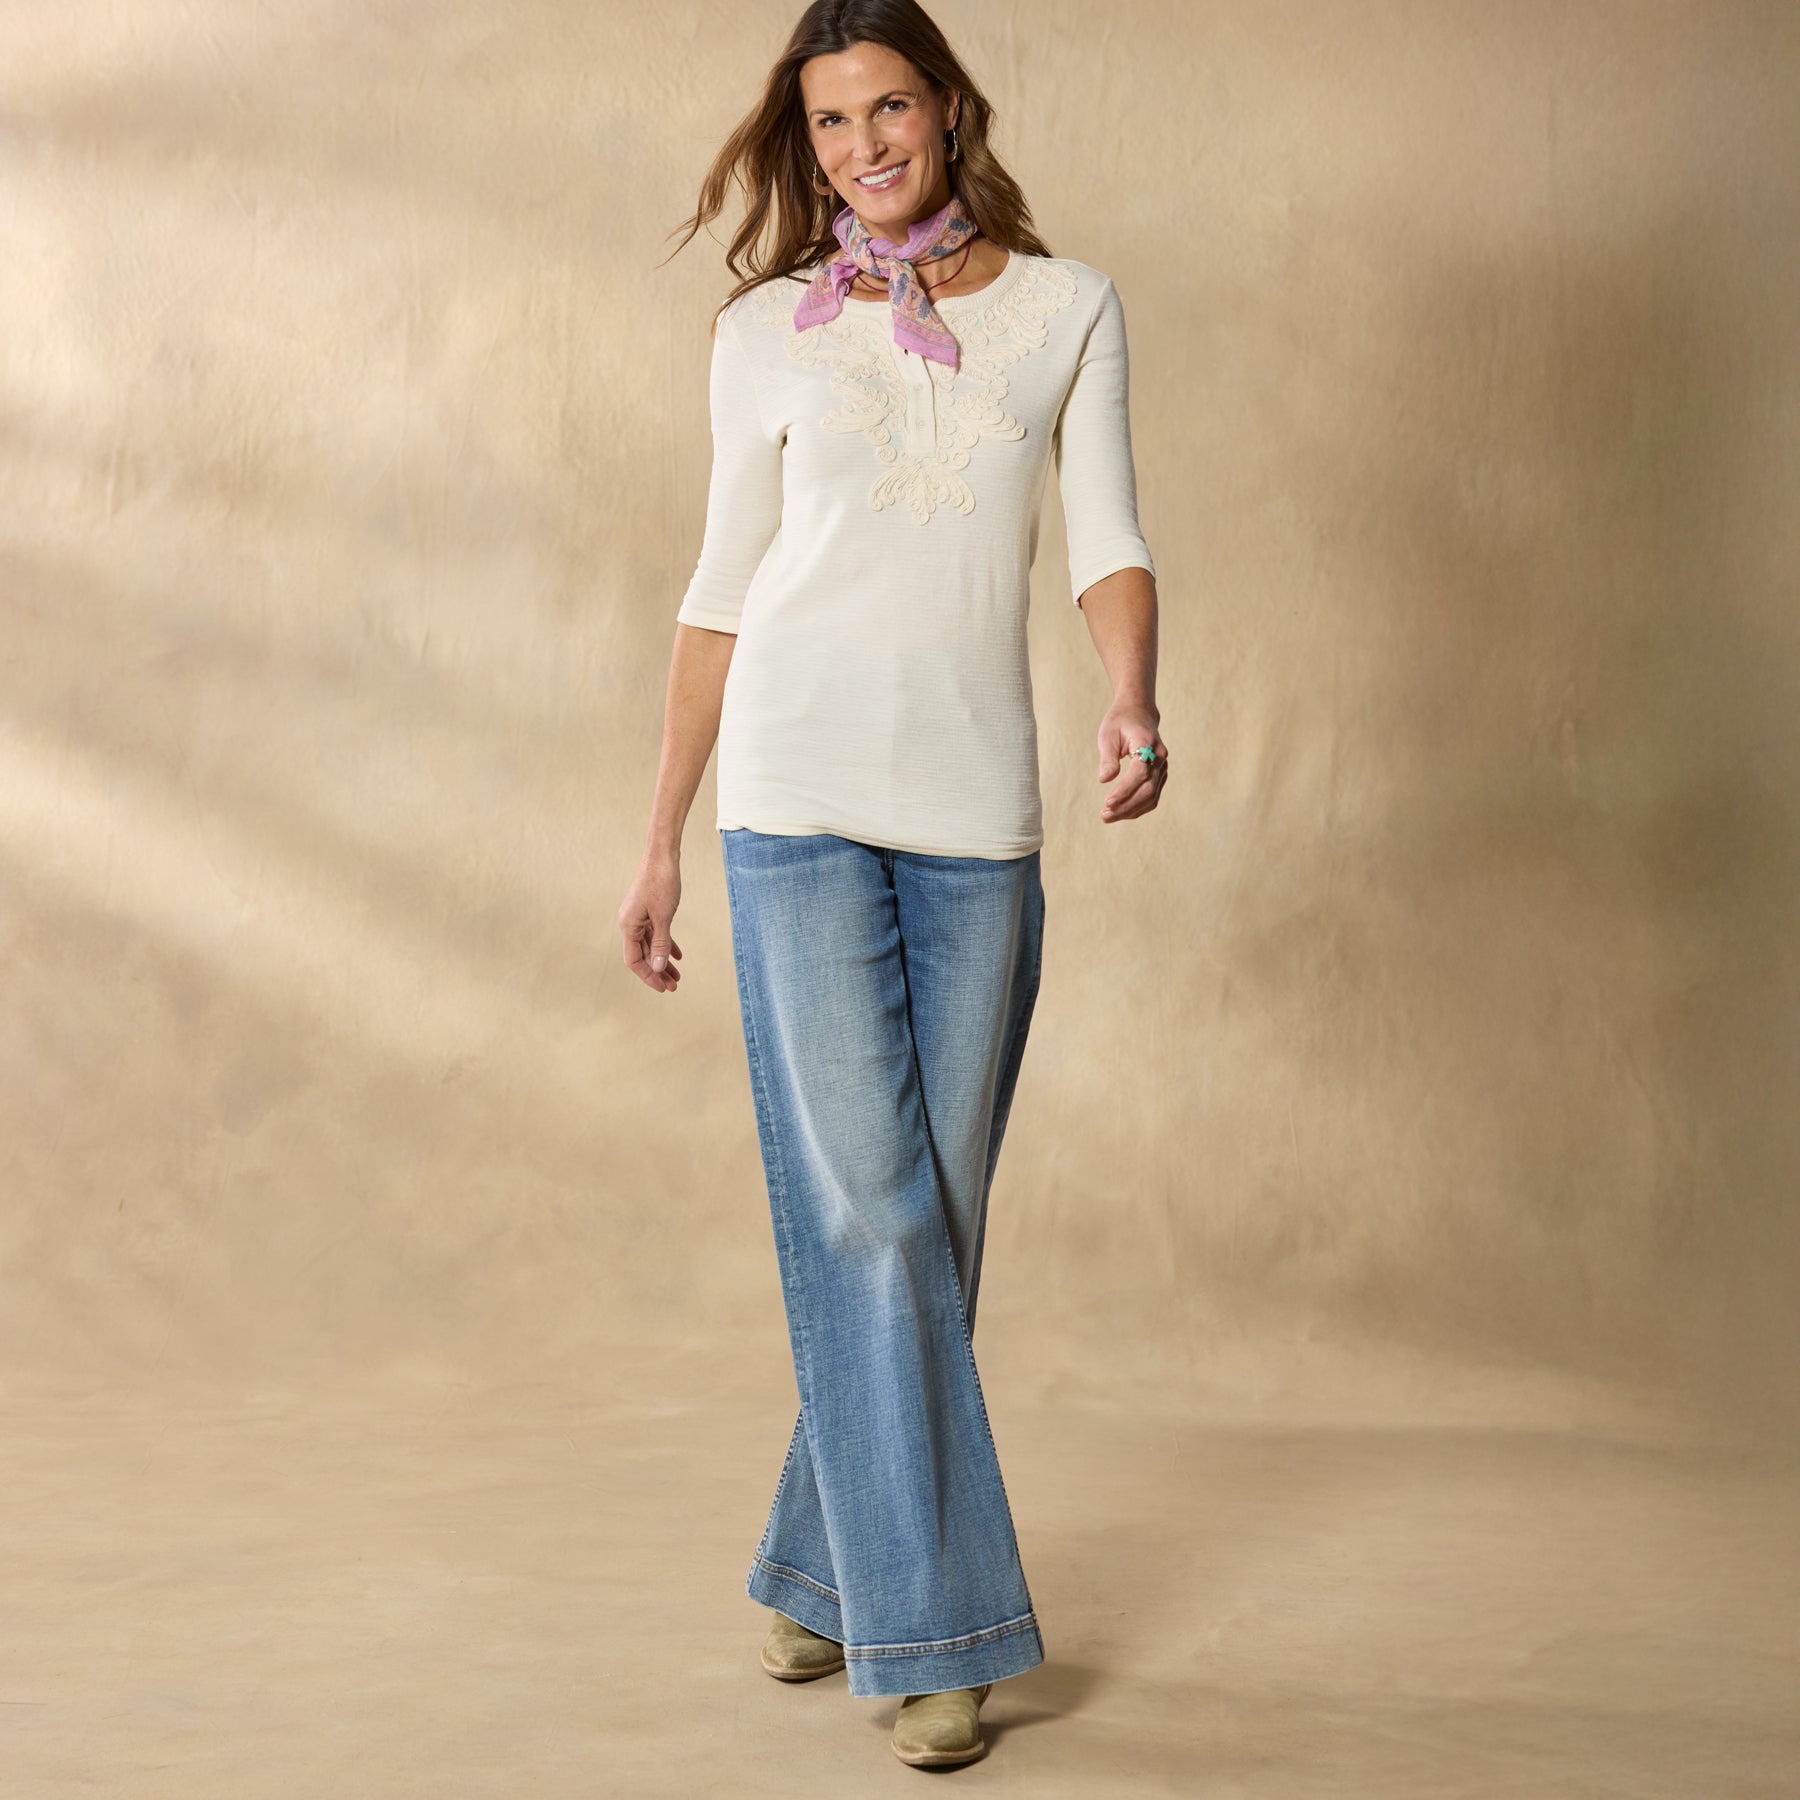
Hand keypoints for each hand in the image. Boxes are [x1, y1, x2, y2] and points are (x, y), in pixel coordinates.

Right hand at [618, 849, 683, 992]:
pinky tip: (678, 956)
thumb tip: (658, 968)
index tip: (662, 988)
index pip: (634, 960)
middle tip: (674, 986)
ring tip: (677, 976)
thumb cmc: (661, 882)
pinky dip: (666, 945)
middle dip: (658, 972)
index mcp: (628, 926)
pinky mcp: (648, 910)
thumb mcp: (663, 916)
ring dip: (663, 961)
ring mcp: (638, 917)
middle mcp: (630, 923)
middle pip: (643, 955)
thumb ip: (661, 942)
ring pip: (650, 946)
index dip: (648, 976)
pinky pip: (655, 933)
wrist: (662, 856)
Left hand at [1098, 703, 1168, 823]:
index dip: (1125, 790)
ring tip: (1108, 817)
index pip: (1140, 772)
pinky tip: (1121, 812)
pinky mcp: (1160, 775)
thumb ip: (1108, 758)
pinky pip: (1152, 796)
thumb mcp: (1108, 735)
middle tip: (1104, 816)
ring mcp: (1163, 767)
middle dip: (1126, 806)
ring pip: (1152, 796)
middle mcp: (1159, 756)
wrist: (1139, 713)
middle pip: (1148, 789)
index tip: (1108, 802)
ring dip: (1131, 811)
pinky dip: (1137, 807)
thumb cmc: (1120, 723)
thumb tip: (1105, 780)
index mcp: (1147, 743)